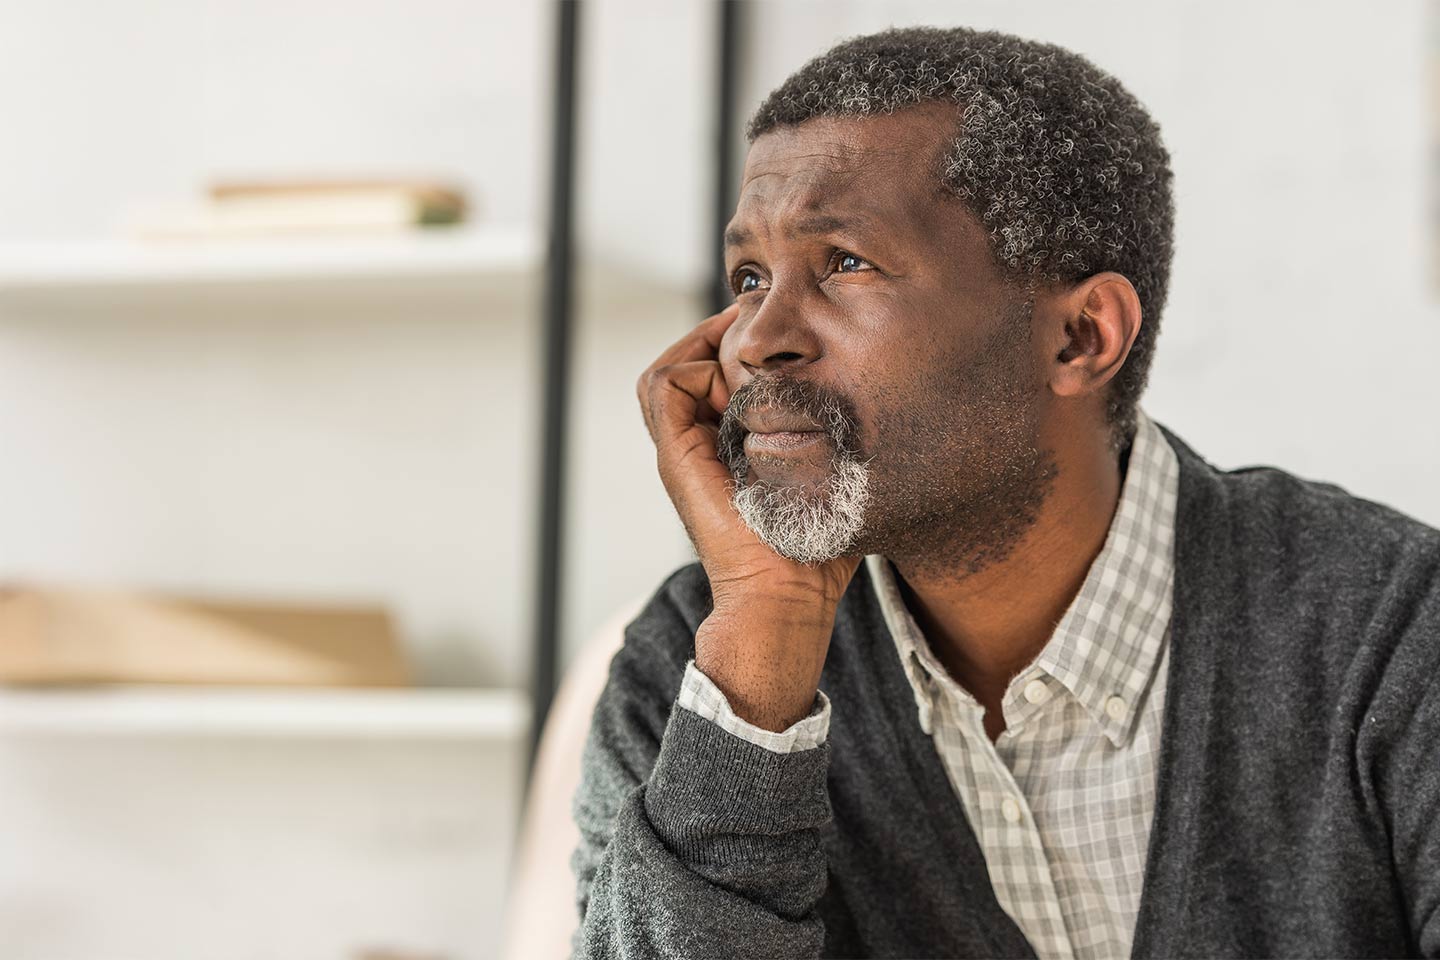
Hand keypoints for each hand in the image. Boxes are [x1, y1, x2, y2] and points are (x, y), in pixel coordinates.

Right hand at [637, 303, 860, 730]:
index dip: (742, 346)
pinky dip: (693, 364)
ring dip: (705, 347)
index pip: (716, 376)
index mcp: (729, 449)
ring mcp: (682, 450)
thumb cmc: (817, 547)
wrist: (787, 596)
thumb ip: (835, 440)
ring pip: (669, 371)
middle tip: (764, 322)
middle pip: (689, 366)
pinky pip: (662, 386)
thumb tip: (875, 398)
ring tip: (748, 339)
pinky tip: (738, 371)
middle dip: (724, 337)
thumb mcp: (832, 477)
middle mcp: (699, 445)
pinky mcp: (676, 455)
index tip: (786, 333)